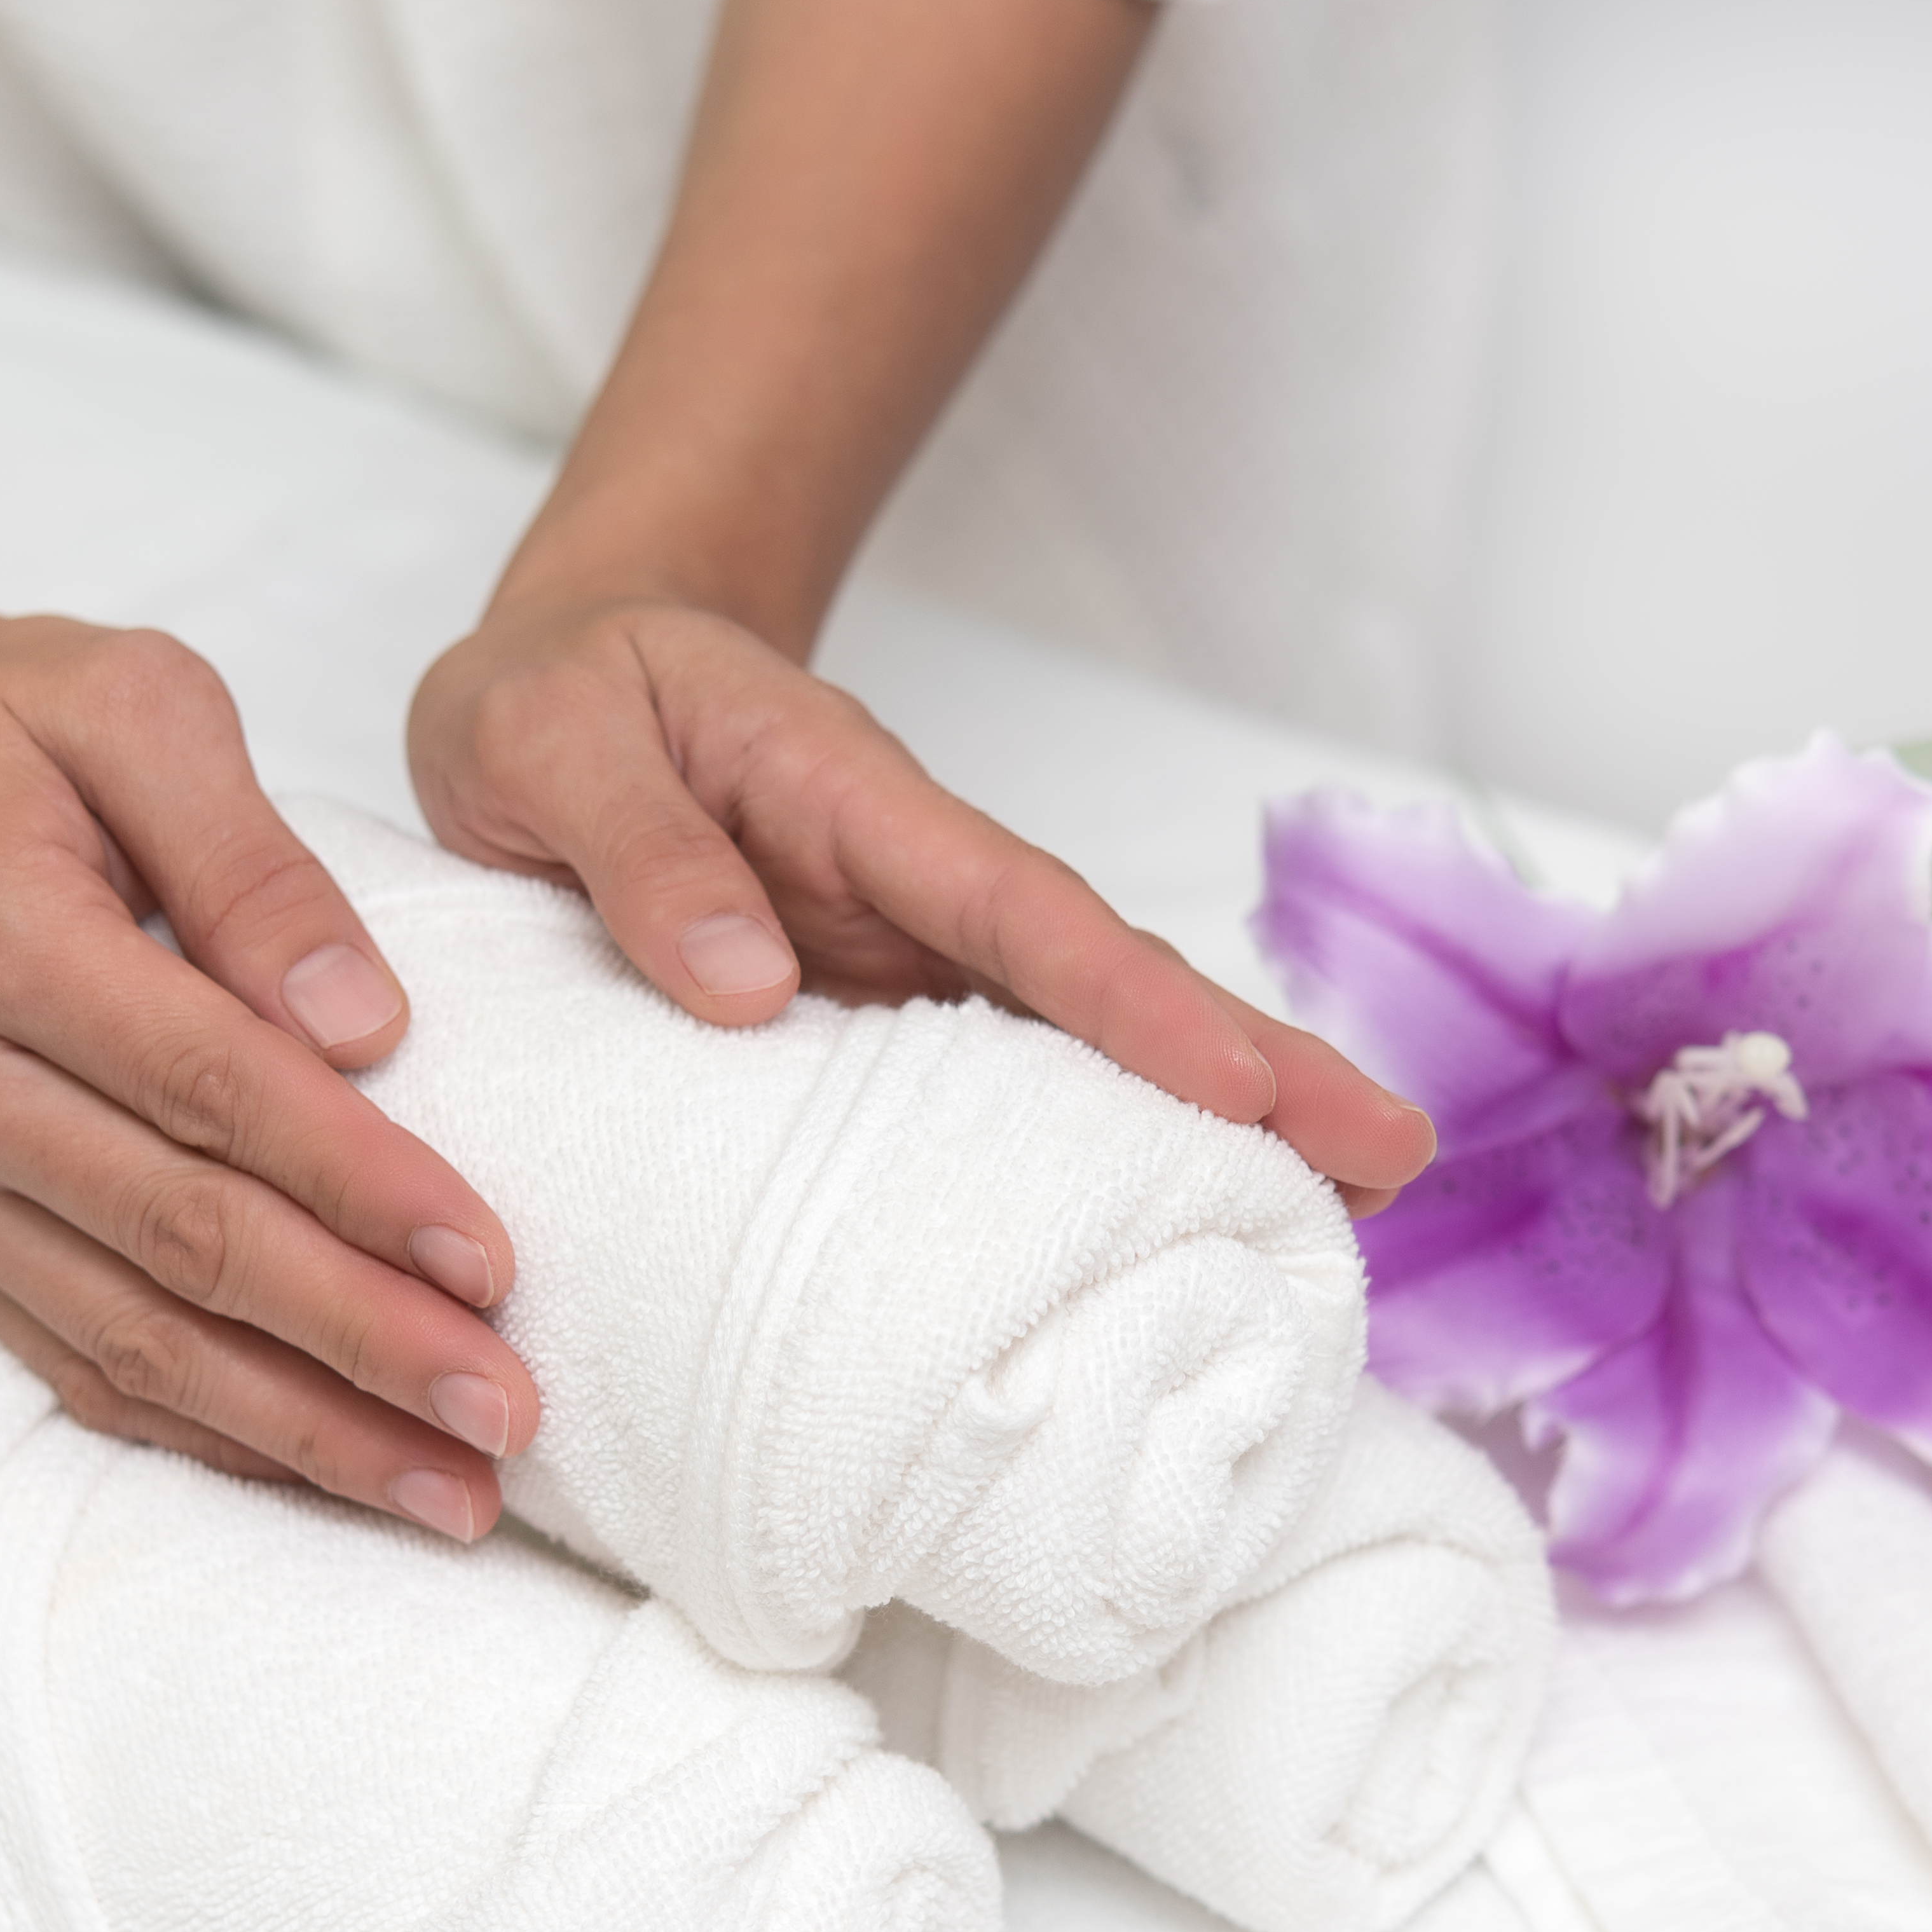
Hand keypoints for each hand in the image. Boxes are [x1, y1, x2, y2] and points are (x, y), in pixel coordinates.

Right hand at [0, 597, 538, 1536]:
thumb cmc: (23, 728)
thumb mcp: (143, 702)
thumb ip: (257, 860)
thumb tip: (366, 1026)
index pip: (210, 1087)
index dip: (358, 1183)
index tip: (493, 1260)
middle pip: (184, 1240)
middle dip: (361, 1343)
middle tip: (510, 1414)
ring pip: (137, 1337)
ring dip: (306, 1429)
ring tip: (457, 1492)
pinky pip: (82, 1365)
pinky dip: (211, 1436)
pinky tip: (332, 1478)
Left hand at [407, 595, 1436, 1213]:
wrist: (548, 700)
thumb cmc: (555, 706)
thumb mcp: (539, 738)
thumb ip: (633, 846)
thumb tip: (743, 984)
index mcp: (856, 799)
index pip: (1014, 905)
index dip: (1128, 999)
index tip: (1237, 1084)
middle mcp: (918, 887)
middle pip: (1107, 978)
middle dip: (1253, 1067)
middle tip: (1393, 1158)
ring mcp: (914, 961)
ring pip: (1085, 1045)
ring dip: (1216, 1124)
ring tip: (1349, 1218)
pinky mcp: (886, 1023)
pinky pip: (1006, 1096)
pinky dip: (1101, 1154)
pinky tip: (1178, 1230)